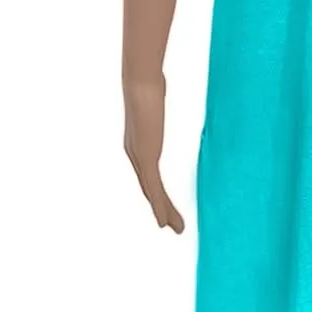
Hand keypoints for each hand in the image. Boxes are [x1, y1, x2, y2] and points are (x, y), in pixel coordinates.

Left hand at [123, 76, 183, 232]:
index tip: (165, 204)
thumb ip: (155, 102)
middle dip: (161, 207)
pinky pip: (154, 189)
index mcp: (138, 143)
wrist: (139, 82)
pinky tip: (165, 221)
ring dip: (163, 212)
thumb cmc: (147, 83)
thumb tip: (157, 90)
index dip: (156, 192)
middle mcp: (135, 154)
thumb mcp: (154, 99)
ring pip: (152, 193)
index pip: (148, 174)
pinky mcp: (146, 158)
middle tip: (170, 224)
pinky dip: (160, 207)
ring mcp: (139, 158)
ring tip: (175, 228)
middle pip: (149, 188)